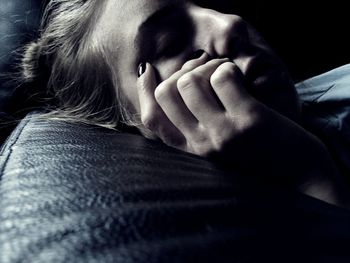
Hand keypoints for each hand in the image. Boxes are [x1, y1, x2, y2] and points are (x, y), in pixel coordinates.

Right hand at [137, 52, 258, 155]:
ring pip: (191, 81)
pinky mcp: (247, 121)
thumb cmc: (257, 157)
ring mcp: (222, 133)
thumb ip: (193, 126)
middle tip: (203, 68)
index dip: (144, 89)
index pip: (151, 118)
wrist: (299, 179)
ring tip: (225, 72)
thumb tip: (175, 86)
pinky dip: (230, 68)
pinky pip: (223, 77)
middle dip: (183, 71)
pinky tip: (241, 78)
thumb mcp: (216, 147)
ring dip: (209, 65)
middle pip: (166, 93)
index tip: (148, 69)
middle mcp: (200, 144)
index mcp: (190, 151)